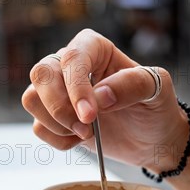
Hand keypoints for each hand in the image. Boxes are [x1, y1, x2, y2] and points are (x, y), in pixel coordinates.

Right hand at [22, 29, 188, 171]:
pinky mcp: (54, 118)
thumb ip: (132, 85)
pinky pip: (38, 126)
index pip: (72, 57)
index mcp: (95, 49)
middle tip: (87, 129)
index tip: (90, 115)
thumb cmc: (156, 108)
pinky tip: (80, 141)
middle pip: (41, 74)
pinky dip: (57, 139)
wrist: (152, 139)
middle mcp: (71, 66)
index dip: (75, 86)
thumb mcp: (157, 89)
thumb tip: (101, 94)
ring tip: (86, 134)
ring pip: (32, 98)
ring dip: (56, 123)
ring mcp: (59, 92)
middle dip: (59, 107)